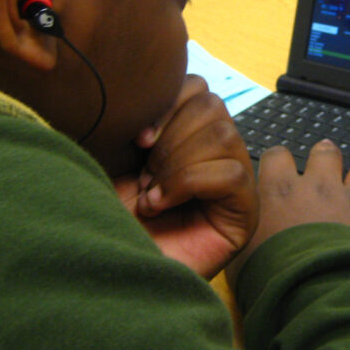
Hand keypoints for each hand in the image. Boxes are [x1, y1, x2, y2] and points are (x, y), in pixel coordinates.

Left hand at [113, 75, 257, 278]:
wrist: (105, 270)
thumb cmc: (106, 215)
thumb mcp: (117, 153)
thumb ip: (142, 114)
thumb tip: (147, 80)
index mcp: (188, 134)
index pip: (199, 87)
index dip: (168, 103)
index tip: (137, 140)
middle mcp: (216, 154)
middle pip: (212, 105)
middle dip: (170, 138)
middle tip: (145, 175)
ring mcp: (234, 184)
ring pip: (223, 134)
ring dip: (176, 163)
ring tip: (152, 193)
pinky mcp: (244, 213)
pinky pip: (230, 172)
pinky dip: (188, 183)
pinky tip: (161, 204)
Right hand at [226, 139, 349, 288]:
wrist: (318, 297)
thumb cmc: (274, 281)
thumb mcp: (240, 260)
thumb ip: (242, 236)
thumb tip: (235, 235)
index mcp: (280, 192)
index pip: (276, 156)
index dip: (279, 159)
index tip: (279, 166)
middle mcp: (319, 188)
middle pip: (324, 153)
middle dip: (325, 154)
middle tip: (325, 159)